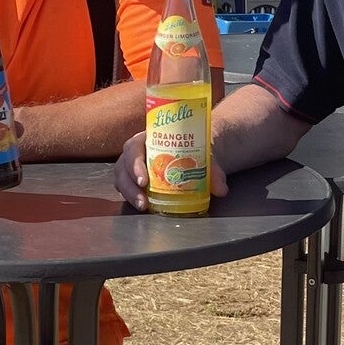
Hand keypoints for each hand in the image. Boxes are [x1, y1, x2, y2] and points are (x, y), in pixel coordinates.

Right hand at [114, 131, 228, 210]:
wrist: (193, 150)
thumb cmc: (193, 148)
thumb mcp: (203, 154)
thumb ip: (213, 170)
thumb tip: (222, 189)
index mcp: (147, 138)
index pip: (133, 147)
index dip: (134, 164)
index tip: (144, 180)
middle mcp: (136, 151)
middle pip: (123, 166)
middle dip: (130, 184)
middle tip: (143, 200)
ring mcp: (132, 166)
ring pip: (121, 179)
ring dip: (129, 194)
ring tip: (143, 207)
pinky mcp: (133, 178)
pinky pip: (125, 187)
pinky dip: (130, 197)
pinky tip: (142, 206)